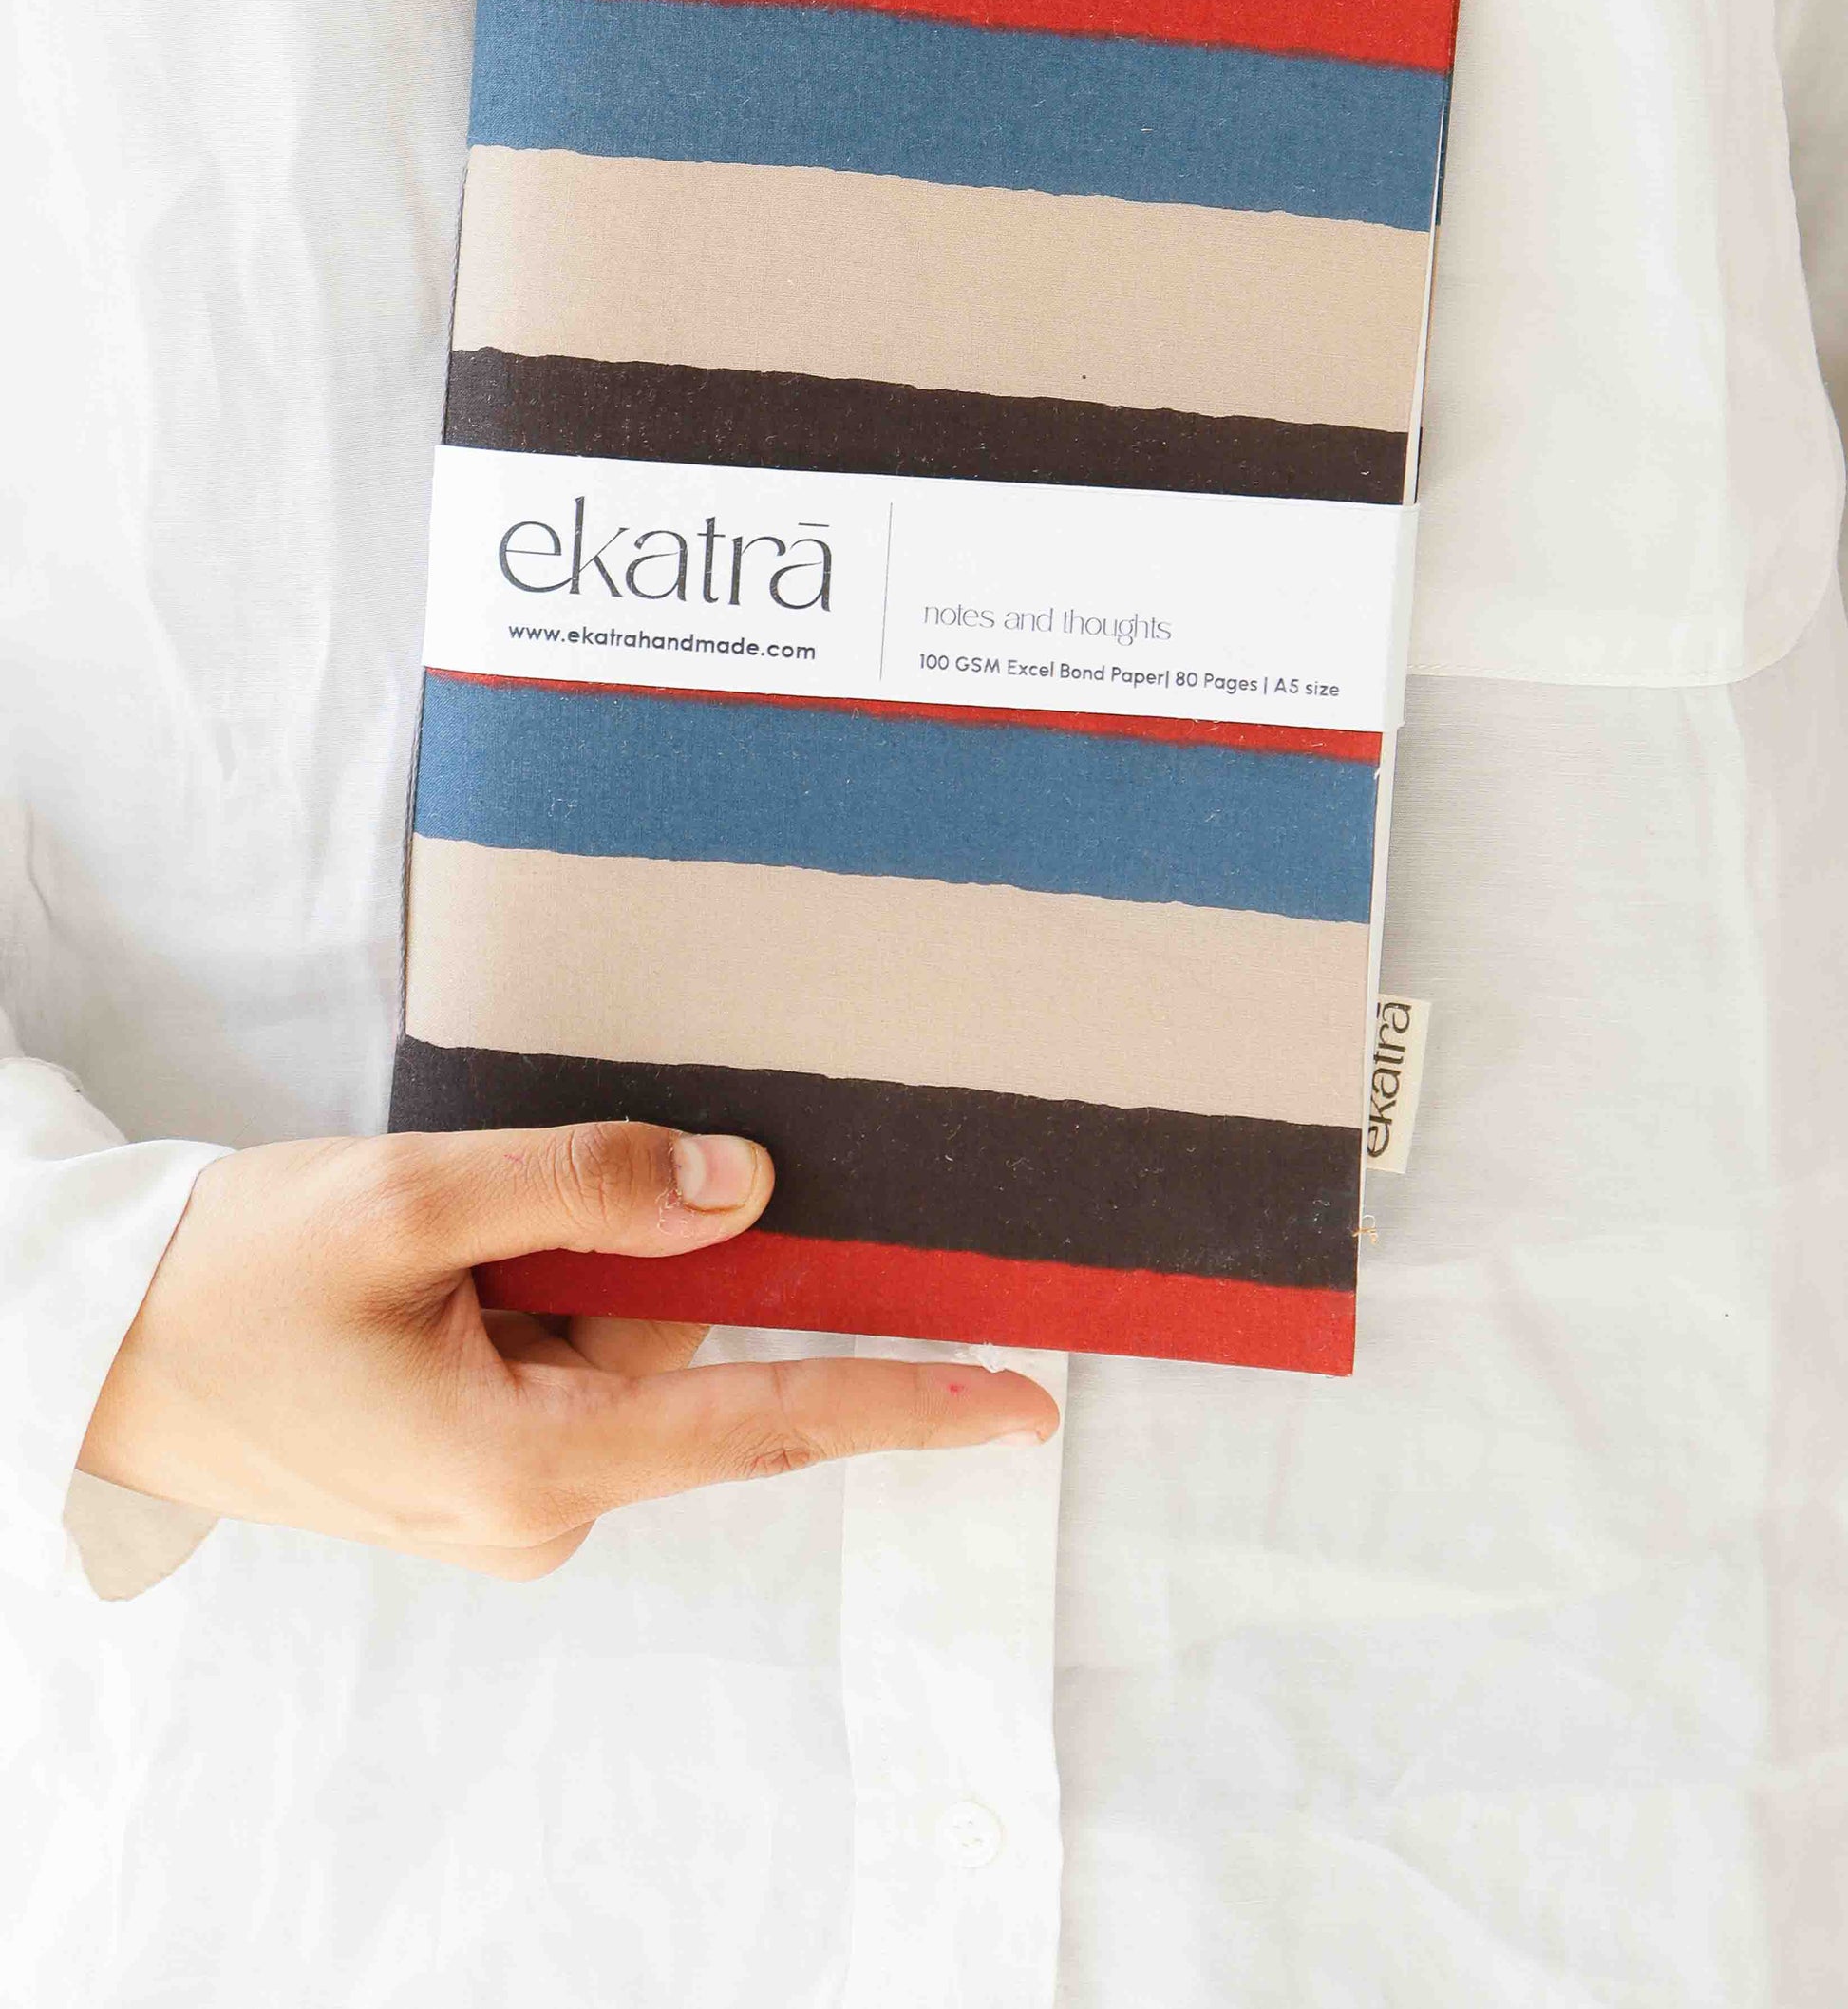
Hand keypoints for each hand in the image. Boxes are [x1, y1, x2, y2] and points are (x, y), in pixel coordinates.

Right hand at [77, 1122, 1059, 1575]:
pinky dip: (530, 1297)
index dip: (909, 1405)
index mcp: (535, 1465)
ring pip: (612, 1351)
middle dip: (641, 1255)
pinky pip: (557, 1369)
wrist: (94, 1352)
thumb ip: (591, 1185)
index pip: (769, 1426)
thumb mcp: (412, 1199)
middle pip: (676, 1354)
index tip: (1028, 1406)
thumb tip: (744, 1191)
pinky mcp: (466, 1476)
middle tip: (509, 1197)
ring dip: (562, 1269)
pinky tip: (432, 1267)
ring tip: (429, 1233)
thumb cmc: (234, 1278)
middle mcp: (536, 1511)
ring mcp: (498, 1504)